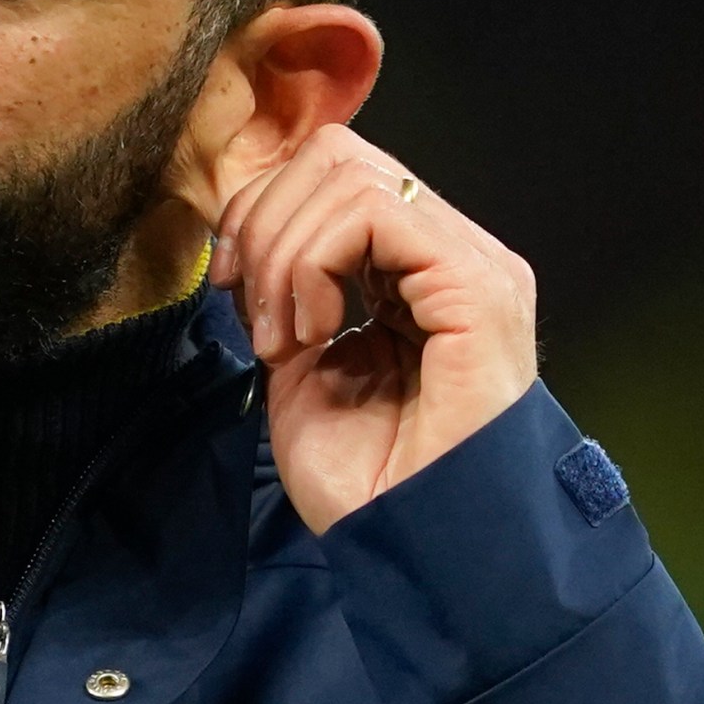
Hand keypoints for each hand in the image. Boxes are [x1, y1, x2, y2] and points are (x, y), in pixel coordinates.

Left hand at [208, 123, 538, 533]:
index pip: (327, 173)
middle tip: (255, 315)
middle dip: (264, 223)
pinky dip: (315, 263)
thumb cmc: (368, 480)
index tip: (228, 291)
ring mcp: (471, 263)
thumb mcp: (301, 365)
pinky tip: (313, 332)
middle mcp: (451, 252)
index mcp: (414, 266)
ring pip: (346, 174)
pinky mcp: (475, 285)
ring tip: (287, 337)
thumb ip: (286, 291)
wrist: (417, 548)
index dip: (259, 213)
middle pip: (333, 155)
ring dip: (285, 253)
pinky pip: (374, 212)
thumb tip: (242, 234)